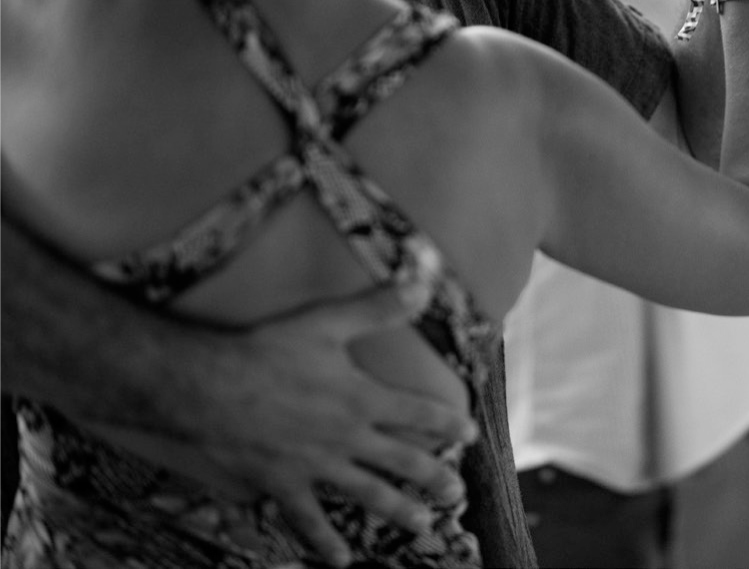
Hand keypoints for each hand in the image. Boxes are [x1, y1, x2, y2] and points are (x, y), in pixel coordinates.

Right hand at [183, 282, 477, 565]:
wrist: (206, 389)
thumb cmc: (265, 351)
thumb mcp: (325, 321)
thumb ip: (376, 306)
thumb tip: (421, 281)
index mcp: (361, 398)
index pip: (417, 413)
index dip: (447, 423)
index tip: (469, 434)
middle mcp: (346, 438)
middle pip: (402, 461)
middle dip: (433, 478)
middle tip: (457, 494)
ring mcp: (316, 466)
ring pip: (367, 494)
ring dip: (397, 511)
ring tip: (422, 528)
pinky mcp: (283, 484)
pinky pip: (310, 519)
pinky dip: (325, 541)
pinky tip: (342, 558)